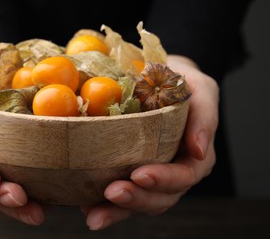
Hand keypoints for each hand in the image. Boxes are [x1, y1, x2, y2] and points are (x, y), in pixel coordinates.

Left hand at [82, 55, 217, 229]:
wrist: (156, 78)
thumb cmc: (181, 83)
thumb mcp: (200, 89)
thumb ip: (205, 116)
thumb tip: (199, 151)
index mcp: (193, 157)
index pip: (184, 176)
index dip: (164, 179)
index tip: (140, 174)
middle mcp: (173, 172)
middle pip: (160, 197)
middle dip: (136, 199)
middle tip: (112, 193)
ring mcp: (150, 174)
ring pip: (138, 201)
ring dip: (116, 210)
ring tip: (94, 213)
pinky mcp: (129, 173)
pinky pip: (119, 194)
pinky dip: (102, 204)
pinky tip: (85, 206)